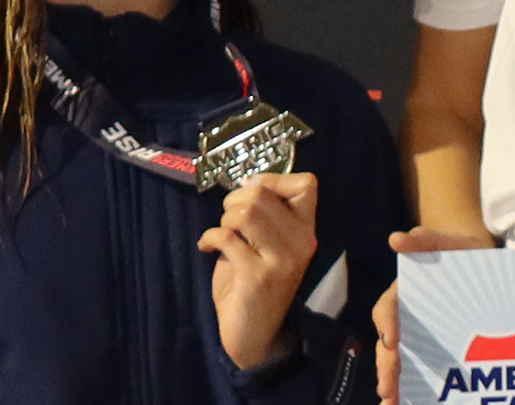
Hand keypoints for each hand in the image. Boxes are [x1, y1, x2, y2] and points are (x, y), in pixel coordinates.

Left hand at [197, 172, 320, 369]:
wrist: (255, 336)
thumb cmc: (257, 285)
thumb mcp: (270, 247)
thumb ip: (265, 217)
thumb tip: (247, 185)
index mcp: (307, 231)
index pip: (307, 183)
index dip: (273, 179)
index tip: (253, 192)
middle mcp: (301, 242)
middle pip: (262, 194)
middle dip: (234, 200)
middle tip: (227, 218)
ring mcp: (281, 260)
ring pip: (246, 212)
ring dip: (224, 218)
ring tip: (222, 233)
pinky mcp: (257, 276)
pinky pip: (227, 238)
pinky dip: (208, 238)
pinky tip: (207, 248)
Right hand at [375, 226, 493, 404]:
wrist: (488, 269)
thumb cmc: (466, 254)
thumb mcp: (453, 243)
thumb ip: (428, 239)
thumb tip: (397, 238)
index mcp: (405, 293)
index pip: (387, 310)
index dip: (386, 324)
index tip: (392, 340)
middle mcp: (407, 318)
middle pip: (388, 345)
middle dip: (386, 366)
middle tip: (388, 387)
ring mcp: (419, 337)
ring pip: (398, 363)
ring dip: (392, 383)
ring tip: (392, 402)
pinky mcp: (434, 352)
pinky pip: (417, 374)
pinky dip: (408, 392)